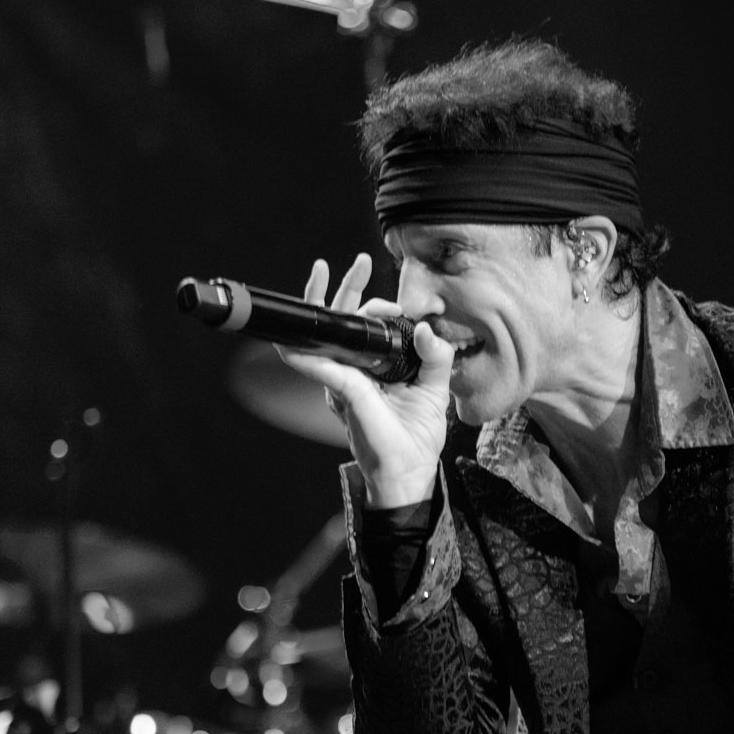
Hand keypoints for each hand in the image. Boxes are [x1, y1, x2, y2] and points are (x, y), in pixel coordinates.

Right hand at [276, 254, 454, 507]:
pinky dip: (306, 353)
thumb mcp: (437, 389)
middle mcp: (357, 368)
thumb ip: (437, 356)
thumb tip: (427, 327)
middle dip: (347, 286)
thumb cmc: (416, 435)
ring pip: (325, 334)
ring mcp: (345, 380)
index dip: (378, 303)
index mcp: (379, 363)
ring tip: (321, 272)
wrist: (407, 471)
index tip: (399, 304)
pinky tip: (296, 339)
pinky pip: (320, 368)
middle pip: (345, 320)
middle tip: (357, 263)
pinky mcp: (342, 394)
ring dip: (320, 302)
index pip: (370, 324)